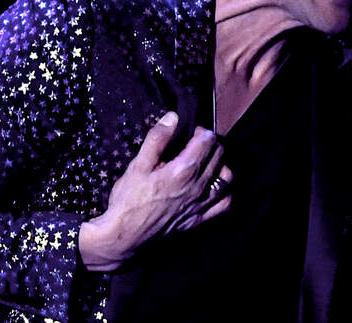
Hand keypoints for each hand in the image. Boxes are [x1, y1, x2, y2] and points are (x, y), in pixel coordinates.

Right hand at [79, 112, 231, 271]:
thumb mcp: (137, 165)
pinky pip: (224, 203)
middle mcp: (198, 186)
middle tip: (196, 143)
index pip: (207, 140)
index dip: (200, 131)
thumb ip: (157, 139)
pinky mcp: (199, 218)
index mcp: (183, 170)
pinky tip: (213, 186)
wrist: (125, 236)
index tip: (189, 133)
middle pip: (219, 155)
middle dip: (211, 143)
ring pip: (226, 177)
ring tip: (206, 161)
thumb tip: (173, 117)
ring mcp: (201, 204)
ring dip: (220, 164)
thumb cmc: (128, 199)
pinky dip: (224, 191)